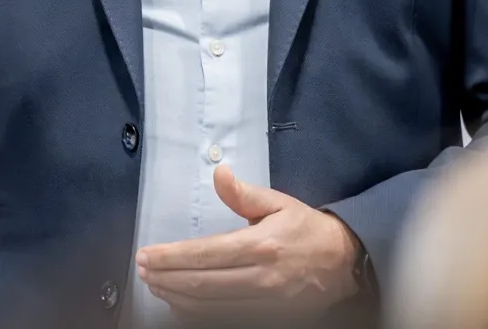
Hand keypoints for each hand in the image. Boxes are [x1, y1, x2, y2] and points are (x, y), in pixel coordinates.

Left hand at [136, 164, 361, 321]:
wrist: (344, 262)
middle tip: (142, 271)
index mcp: (262, 245)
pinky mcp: (270, 318)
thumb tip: (218, 174)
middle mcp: (262, 277)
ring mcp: (266, 303)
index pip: (206, 254)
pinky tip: (180, 304)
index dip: (171, 257)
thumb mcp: (279, 202)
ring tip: (156, 286)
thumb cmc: (307, 229)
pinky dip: (197, 315)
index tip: (146, 255)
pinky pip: (226, 320)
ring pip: (210, 307)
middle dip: (166, 278)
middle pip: (202, 284)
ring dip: (177, 298)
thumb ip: (244, 193)